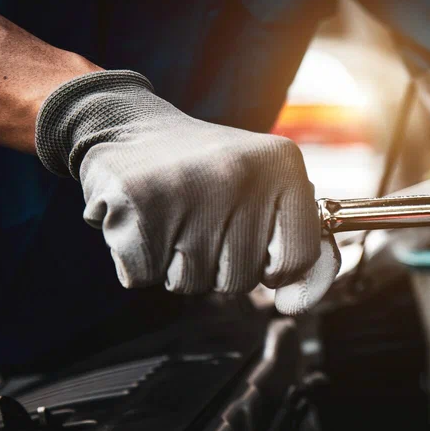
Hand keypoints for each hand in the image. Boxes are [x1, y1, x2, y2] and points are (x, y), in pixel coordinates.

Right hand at [35, 70, 337, 313]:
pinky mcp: (135, 204)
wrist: (131, 127)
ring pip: (192, 283)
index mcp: (281, 166)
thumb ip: (296, 247)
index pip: (298, 259)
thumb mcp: (267, 192)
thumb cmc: (209, 174)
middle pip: (241, 279)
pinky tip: (144, 223)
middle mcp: (239, 172)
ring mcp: (185, 187)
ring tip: (173, 220)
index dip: (275, 267)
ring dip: (178, 266)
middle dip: (220, 266)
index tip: (257, 244)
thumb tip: (294, 303)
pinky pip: (144, 277)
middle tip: (202, 222)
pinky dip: (140, 263)